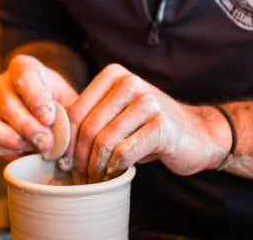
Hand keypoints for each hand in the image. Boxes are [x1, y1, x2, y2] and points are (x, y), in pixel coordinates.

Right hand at [0, 54, 78, 159]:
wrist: (48, 108)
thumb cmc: (59, 100)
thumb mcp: (69, 97)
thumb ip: (70, 110)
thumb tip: (66, 133)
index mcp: (22, 67)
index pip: (24, 77)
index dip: (36, 99)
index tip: (49, 118)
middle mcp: (0, 83)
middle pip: (7, 103)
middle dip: (28, 126)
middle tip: (47, 142)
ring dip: (14, 141)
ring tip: (37, 148)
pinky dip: (11, 152)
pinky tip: (30, 152)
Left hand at [62, 64, 230, 182]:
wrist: (197, 134)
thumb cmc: (148, 127)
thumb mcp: (118, 113)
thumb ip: (92, 116)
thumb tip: (55, 140)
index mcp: (114, 75)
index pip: (76, 110)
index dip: (66, 139)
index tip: (63, 160)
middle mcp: (130, 83)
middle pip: (89, 126)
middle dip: (79, 156)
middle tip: (77, 175)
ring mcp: (148, 103)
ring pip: (105, 141)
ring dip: (95, 166)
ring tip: (93, 178)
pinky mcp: (162, 126)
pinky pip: (125, 152)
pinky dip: (115, 168)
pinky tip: (114, 174)